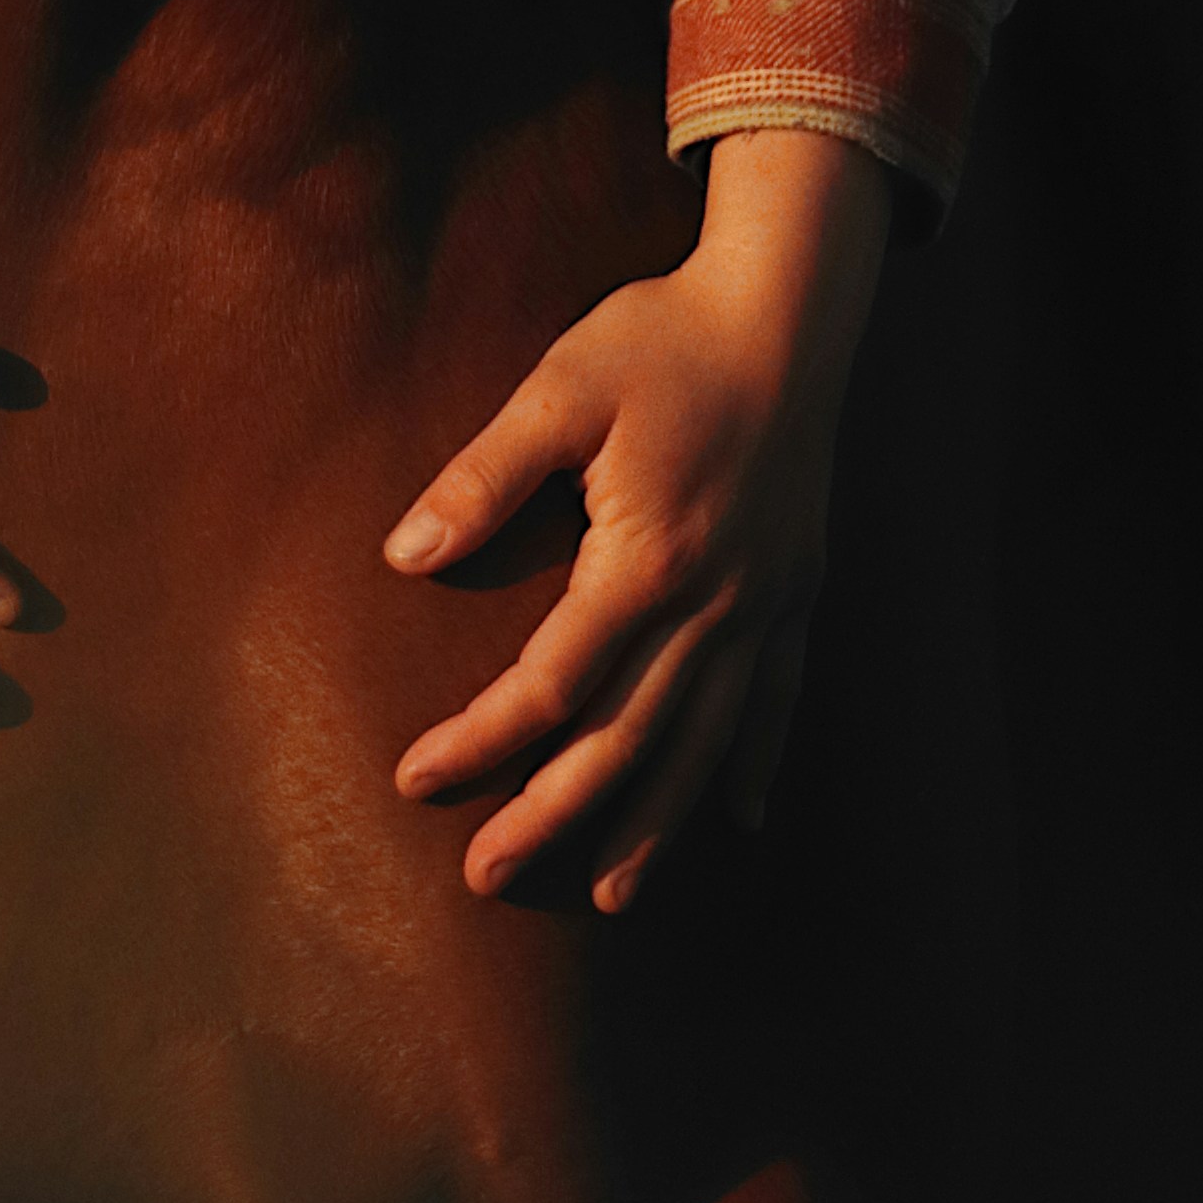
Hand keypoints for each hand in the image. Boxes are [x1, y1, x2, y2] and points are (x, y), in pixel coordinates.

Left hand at [383, 128, 891, 913]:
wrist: (788, 307)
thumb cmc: (661, 339)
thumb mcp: (559, 389)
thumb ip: (484, 476)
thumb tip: (404, 557)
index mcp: (646, 560)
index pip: (547, 684)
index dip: (478, 740)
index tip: (413, 779)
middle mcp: (714, 603)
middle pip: (626, 739)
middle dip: (553, 814)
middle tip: (486, 875)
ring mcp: (766, 604)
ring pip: (705, 742)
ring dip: (655, 823)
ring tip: (610, 895)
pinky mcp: (798, 589)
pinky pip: (779, 699)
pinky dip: (756, 764)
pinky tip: (740, 820)